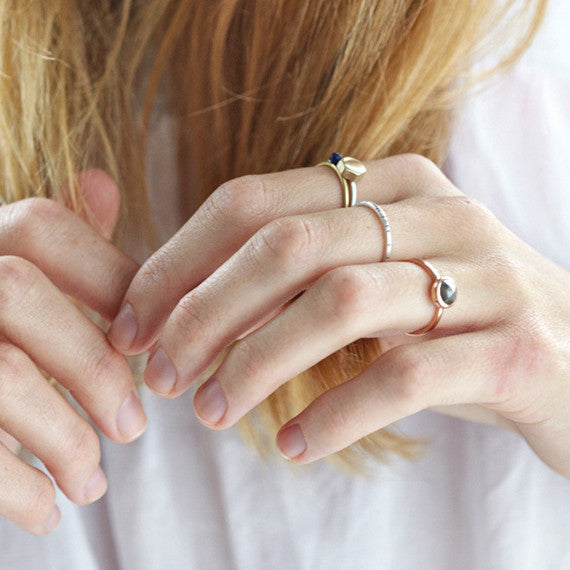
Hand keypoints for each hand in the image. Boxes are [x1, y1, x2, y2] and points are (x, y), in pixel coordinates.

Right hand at [0, 171, 145, 534]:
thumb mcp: (19, 284)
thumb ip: (64, 244)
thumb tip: (103, 182)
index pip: (40, 226)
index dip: (110, 278)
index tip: (151, 340)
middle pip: (19, 294)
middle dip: (92, 366)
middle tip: (135, 426)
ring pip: (0, 373)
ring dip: (62, 438)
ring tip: (93, 481)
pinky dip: (13, 490)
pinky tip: (48, 510)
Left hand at [109, 154, 569, 476]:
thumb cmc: (451, 323)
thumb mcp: (371, 283)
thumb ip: (296, 278)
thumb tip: (182, 312)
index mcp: (387, 184)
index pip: (253, 202)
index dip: (180, 261)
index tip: (134, 322)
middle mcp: (434, 211)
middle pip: (286, 245)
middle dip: (205, 313)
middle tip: (163, 376)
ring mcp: (482, 274)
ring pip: (339, 301)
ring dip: (257, 363)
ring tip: (213, 414)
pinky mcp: (516, 346)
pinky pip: (404, 375)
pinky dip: (334, 413)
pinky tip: (293, 447)